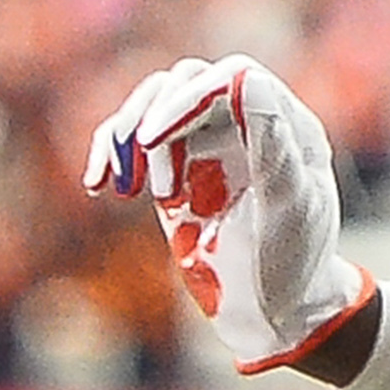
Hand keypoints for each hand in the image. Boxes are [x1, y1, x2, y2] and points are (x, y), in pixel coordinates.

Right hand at [85, 55, 374, 374]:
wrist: (274, 311)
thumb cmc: (292, 263)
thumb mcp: (289, 207)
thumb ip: (272, 143)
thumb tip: (242, 78)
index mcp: (287, 124)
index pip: (231, 79)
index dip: (187, 98)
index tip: (151, 138)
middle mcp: (248, 123)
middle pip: (188, 82)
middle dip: (152, 115)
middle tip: (134, 164)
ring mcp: (211, 143)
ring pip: (157, 103)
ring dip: (125, 132)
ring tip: (117, 183)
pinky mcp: (179, 167)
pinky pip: (137, 140)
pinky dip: (111, 153)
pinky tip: (97, 184)